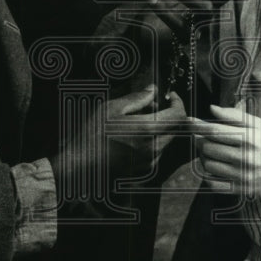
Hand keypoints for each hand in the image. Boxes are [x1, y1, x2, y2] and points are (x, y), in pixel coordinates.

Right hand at [51, 86, 186, 214]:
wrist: (82, 166)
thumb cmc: (93, 135)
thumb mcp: (111, 109)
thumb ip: (137, 98)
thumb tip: (153, 90)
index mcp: (148, 130)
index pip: (179, 115)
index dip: (178, 103)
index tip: (170, 97)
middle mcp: (154, 148)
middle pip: (175, 128)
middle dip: (167, 114)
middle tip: (149, 107)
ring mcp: (151, 161)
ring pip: (167, 140)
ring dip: (160, 128)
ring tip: (138, 122)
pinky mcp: (145, 170)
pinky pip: (158, 151)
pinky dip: (153, 141)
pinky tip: (133, 137)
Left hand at [193, 104, 260, 200]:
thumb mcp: (259, 125)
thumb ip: (234, 116)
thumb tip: (211, 108)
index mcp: (248, 139)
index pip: (214, 131)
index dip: (197, 125)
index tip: (188, 121)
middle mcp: (244, 157)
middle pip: (207, 148)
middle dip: (201, 141)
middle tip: (204, 138)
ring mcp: (242, 175)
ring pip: (208, 165)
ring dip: (204, 157)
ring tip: (211, 152)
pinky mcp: (241, 189)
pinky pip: (213, 183)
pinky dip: (208, 175)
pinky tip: (214, 167)